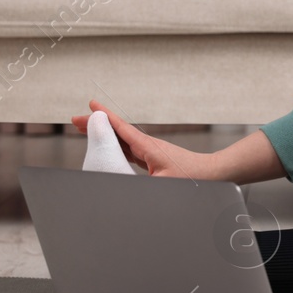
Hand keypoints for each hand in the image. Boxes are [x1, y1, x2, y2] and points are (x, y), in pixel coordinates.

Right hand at [70, 100, 213, 178]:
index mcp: (149, 148)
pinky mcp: (156, 161)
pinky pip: (131, 152)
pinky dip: (117, 148)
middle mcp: (149, 147)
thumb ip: (142, 186)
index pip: (122, 128)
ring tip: (88, 132)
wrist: (216, 175)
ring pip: (123, 142)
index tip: (90, 105)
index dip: (105, 117)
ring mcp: (152, 153)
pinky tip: (112, 151)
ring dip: (105, 136)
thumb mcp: (165, 185)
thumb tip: (121, 187)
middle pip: (118, 133)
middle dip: (97, 125)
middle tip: (76, 120)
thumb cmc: (195, 180)